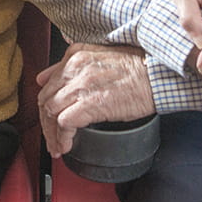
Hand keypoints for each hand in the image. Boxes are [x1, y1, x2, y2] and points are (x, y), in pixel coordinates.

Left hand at [36, 43, 154, 157]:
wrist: (157, 75)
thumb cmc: (138, 69)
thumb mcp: (101, 58)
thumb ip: (71, 66)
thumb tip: (45, 77)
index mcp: (75, 55)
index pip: (48, 83)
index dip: (46, 104)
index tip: (49, 118)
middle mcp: (74, 68)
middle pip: (45, 99)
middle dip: (45, 122)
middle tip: (52, 137)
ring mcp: (80, 85)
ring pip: (50, 112)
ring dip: (52, 134)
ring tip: (58, 146)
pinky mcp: (89, 103)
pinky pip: (64, 123)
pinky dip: (62, 137)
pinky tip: (67, 146)